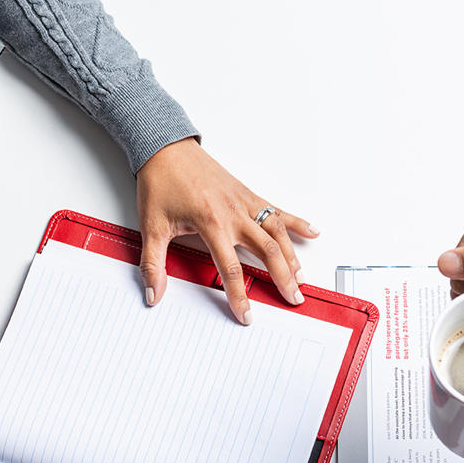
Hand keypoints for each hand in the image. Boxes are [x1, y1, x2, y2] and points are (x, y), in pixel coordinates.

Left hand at [135, 138, 318, 323]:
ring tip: (301, 277)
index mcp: (211, 222)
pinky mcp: (247, 193)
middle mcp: (233, 213)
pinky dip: (295, 221)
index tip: (246, 314)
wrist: (165, 148)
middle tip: (292, 298)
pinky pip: (276, 209)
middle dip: (282, 278)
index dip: (239, 296)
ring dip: (292, 256)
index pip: (230, 268)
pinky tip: (311, 231)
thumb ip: (153, 264)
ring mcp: (243, 202)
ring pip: (276, 232)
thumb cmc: (161, 182)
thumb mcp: (151, 226)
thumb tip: (154, 293)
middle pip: (266, 251)